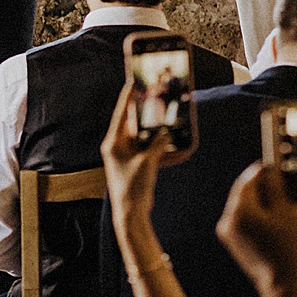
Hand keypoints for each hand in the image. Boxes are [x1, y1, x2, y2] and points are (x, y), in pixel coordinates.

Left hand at [101, 83, 189, 228]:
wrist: (132, 214)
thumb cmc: (133, 188)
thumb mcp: (147, 162)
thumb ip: (156, 145)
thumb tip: (166, 133)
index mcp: (114, 143)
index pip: (121, 114)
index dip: (128, 98)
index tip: (133, 82)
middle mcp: (119, 147)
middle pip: (135, 124)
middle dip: (149, 114)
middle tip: (159, 98)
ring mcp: (128, 156)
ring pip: (147, 138)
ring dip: (161, 133)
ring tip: (174, 120)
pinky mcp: (138, 165)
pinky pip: (153, 153)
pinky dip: (165, 151)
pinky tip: (182, 147)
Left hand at [216, 163, 296, 296]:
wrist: (282, 285)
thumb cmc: (288, 250)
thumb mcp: (288, 214)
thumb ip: (276, 190)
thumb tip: (268, 172)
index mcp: (239, 211)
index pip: (247, 181)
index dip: (261, 171)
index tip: (272, 165)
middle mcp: (227, 219)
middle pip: (242, 193)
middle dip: (260, 186)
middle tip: (278, 181)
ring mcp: (227, 232)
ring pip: (242, 206)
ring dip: (259, 201)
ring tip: (280, 202)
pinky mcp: (232, 241)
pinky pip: (242, 219)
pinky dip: (256, 214)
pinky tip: (273, 219)